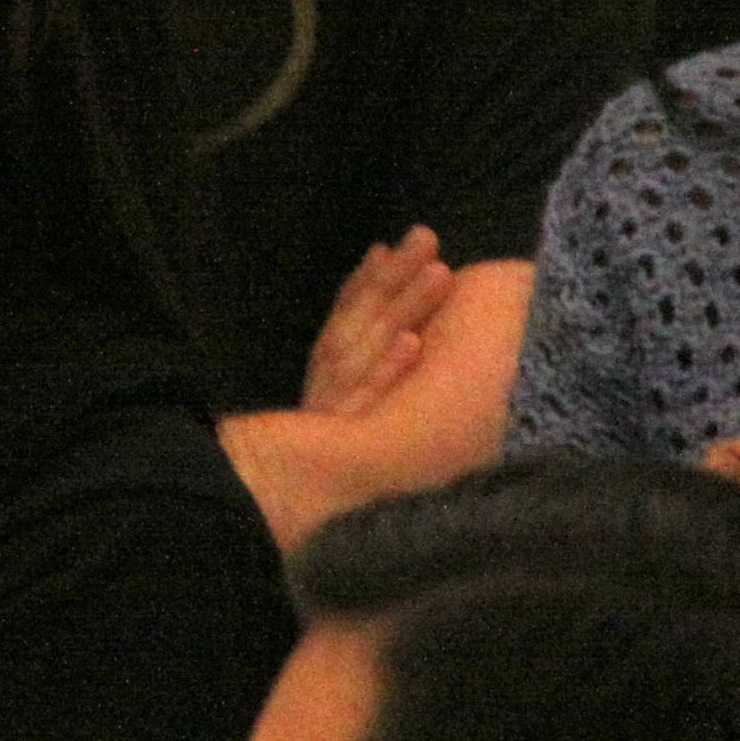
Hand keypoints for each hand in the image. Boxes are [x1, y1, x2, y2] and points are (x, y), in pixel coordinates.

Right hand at [296, 228, 453, 418]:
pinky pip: (368, 398)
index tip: (412, 238)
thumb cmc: (343, 421)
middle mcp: (328, 370)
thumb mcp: (353, 370)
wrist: (301, 502)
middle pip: (363, 315)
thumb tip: (382, 251)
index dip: (375, 269)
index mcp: (330, 354)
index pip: (351, 303)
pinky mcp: (346, 430)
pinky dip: (388, 369)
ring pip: (370, 346)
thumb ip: (367, 313)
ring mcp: (335, 399)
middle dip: (397, 275)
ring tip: (439, 274)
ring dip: (405, 307)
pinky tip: (413, 342)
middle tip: (428, 238)